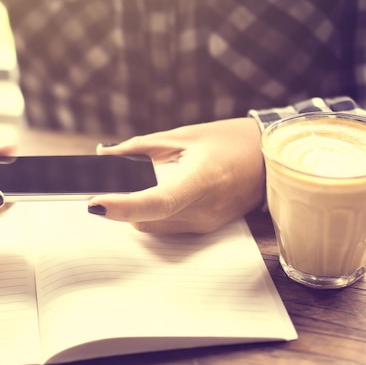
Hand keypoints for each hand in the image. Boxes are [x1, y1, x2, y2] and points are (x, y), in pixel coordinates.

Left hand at [90, 118, 265, 233]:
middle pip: (145, 219)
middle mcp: (205, 210)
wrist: (272, 157)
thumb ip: (139, 148)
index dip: (122, 206)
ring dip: (137, 210)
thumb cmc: (229, 140)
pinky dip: (153, 213)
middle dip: (122, 204)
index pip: (156, 202)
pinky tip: (158, 191)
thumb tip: (103, 155)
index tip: (94, 203)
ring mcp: (207, 223)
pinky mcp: (207, 229)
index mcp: (202, 180)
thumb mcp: (182, 136)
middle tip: (103, 185)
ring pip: (153, 227)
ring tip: (139, 184)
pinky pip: (168, 227)